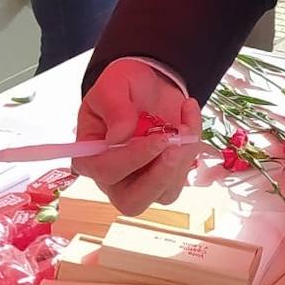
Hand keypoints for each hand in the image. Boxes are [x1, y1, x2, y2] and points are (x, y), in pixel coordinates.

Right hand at [73, 60, 202, 215]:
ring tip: (184, 126)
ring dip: (181, 162)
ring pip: (164, 193)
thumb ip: (114, 108)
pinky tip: (188, 116)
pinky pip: (182, 175)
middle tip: (176, 147)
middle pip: (132, 202)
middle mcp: (115, 177)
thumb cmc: (122, 86)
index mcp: (92, 158)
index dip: (132, 159)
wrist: (148, 82)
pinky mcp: (166, 172)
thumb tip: (119, 136)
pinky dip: (192, 147)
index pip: (106, 173)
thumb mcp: (112, 85)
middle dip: (158, 177)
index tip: (158, 138)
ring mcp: (143, 178)